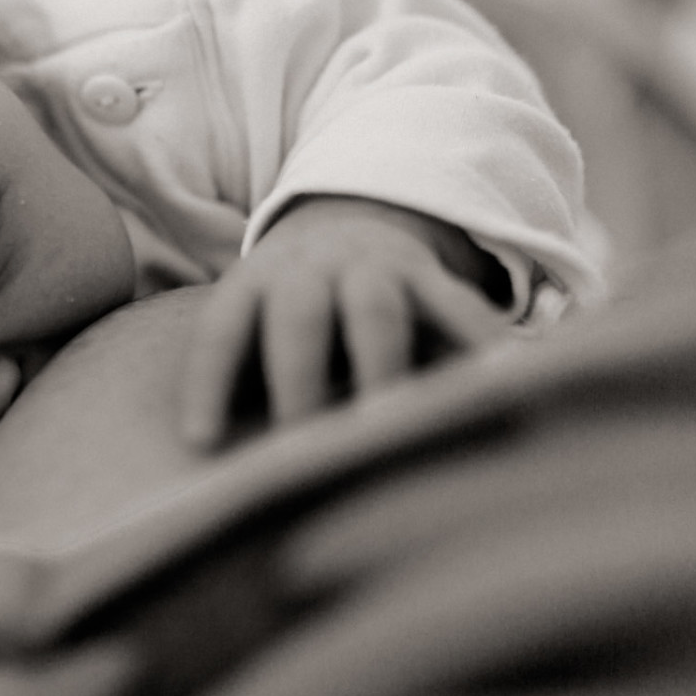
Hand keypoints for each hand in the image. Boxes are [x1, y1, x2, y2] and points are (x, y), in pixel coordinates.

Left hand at [180, 196, 510, 448]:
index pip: (222, 331)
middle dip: (298, 377)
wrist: (353, 223)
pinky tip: (495, 385)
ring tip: (389, 424)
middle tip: (301, 444)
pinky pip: (457, 311)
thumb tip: (225, 473)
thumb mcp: (256, 325)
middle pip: (298, 317)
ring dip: (379, 367)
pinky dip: (478, 345)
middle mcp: (310, 272)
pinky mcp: (432, 281)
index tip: (200, 442)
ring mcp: (375, 271)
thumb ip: (243, 379)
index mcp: (254, 285)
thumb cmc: (287, 311)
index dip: (208, 382)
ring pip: (375, 312)